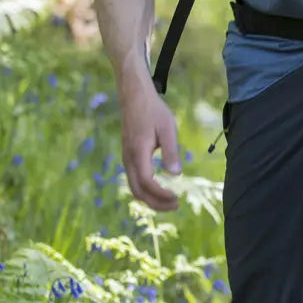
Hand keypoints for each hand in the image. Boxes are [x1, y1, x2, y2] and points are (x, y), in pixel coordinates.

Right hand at [119, 82, 181, 211]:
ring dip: (151, 199)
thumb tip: (176, 175)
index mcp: (138, 153)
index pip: (147, 183)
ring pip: (134, 188)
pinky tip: (160, 190)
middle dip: (156, 203)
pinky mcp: (128, 157)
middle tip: (176, 206)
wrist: (134, 97)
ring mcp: (126, 159)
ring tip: (170, 202)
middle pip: (138, 192)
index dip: (161, 195)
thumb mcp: (168, 128)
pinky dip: (146, 191)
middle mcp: (128, 159)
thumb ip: (171, 152)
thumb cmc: (154, 111)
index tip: (177, 198)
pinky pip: (134, 181)